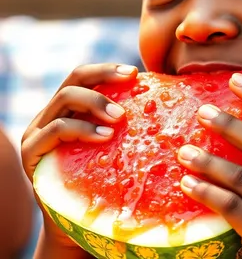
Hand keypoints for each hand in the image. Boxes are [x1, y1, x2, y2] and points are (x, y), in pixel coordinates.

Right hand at [21, 63, 136, 250]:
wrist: (73, 222)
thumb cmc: (100, 178)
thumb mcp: (111, 143)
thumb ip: (121, 120)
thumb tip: (159, 97)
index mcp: (68, 108)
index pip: (84, 75)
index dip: (107, 69)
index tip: (134, 72)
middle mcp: (50, 114)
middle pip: (74, 79)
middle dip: (105, 77)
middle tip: (131, 83)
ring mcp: (37, 131)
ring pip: (65, 98)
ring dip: (97, 102)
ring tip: (120, 117)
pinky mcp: (30, 152)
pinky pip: (57, 128)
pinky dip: (83, 128)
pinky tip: (105, 136)